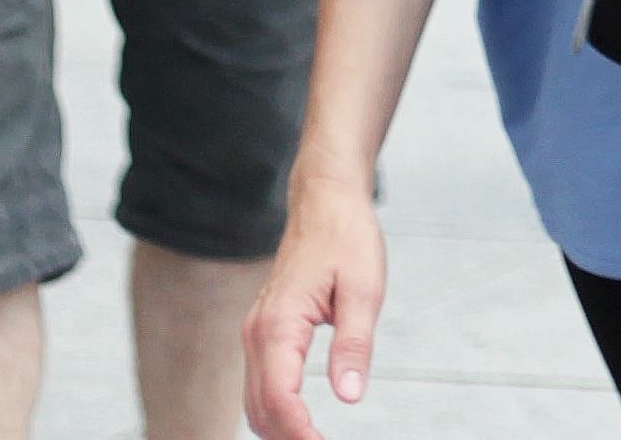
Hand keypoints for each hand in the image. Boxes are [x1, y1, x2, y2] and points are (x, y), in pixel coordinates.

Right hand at [243, 167, 385, 439]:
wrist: (325, 203)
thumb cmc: (348, 240)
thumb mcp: (365, 290)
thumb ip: (355, 345)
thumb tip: (349, 397)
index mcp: (279, 325)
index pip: (280, 397)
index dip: (300, 431)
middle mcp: (256, 334)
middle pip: (260, 408)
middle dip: (288, 435)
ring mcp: (255, 335)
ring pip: (255, 401)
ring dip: (280, 427)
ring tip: (316, 439)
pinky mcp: (263, 334)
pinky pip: (261, 384)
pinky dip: (277, 409)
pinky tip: (302, 422)